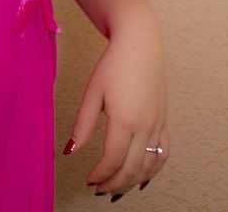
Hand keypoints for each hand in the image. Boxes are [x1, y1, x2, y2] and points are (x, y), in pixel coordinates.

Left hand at [64, 16, 169, 199]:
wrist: (139, 44)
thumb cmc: (113, 64)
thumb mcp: (92, 92)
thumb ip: (82, 125)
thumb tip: (70, 151)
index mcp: (125, 121)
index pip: (112, 160)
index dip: (99, 175)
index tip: (89, 180)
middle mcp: (145, 127)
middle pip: (131, 168)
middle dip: (114, 183)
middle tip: (99, 189)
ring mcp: (158, 125)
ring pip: (149, 165)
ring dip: (132, 181)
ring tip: (117, 187)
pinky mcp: (164, 120)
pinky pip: (163, 153)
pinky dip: (154, 170)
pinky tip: (142, 176)